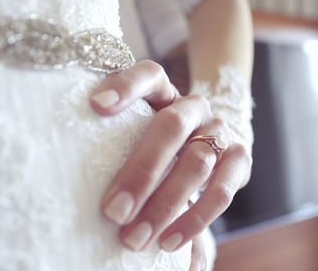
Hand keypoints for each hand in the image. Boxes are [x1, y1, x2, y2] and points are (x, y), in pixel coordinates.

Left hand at [90, 60, 251, 251]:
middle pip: (171, 127)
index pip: (149, 75)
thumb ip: (115, 141)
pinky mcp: (239, 159)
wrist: (204, 139)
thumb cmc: (154, 142)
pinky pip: (222, 190)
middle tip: (112, 211)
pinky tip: (169, 241)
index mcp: (163, 93)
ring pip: (197, 163)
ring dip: (166, 204)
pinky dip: (196, 219)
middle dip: (141, 171)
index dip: (125, 86)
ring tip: (135, 237)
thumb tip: (78, 173)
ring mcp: (219, 131)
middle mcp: (193, 107)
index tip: (96, 106)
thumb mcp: (134, 132)